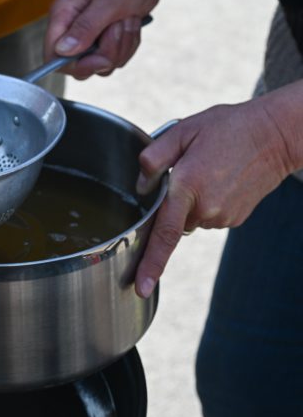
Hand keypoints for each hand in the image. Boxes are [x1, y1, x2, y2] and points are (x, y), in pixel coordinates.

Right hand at [44, 0, 163, 78]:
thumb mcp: (108, 1)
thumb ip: (85, 27)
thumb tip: (62, 51)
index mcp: (63, 14)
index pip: (52, 54)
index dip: (75, 64)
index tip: (100, 58)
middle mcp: (71, 27)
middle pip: (78, 64)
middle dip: (106, 53)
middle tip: (119, 27)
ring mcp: (87, 34)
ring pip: (101, 63)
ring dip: (122, 46)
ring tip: (127, 19)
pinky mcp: (103, 39)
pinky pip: (115, 58)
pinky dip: (129, 44)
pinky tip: (131, 23)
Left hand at [133, 91, 302, 296]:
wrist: (276, 135)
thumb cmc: (227, 128)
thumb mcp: (182, 130)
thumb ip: (153, 158)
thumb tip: (141, 187)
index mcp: (188, 187)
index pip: (163, 235)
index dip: (150, 263)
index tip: (141, 287)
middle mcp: (205, 209)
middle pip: (170, 220)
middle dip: (170, 202)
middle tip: (187, 167)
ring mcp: (223, 217)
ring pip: (189, 218)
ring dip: (189, 201)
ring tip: (207, 169)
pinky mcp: (235, 219)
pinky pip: (207, 216)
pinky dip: (205, 202)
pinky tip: (218, 178)